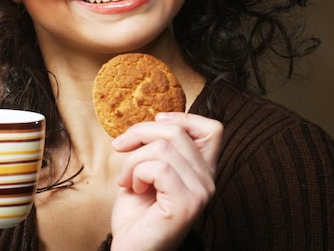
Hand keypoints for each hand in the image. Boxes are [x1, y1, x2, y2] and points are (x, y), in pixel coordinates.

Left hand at [110, 112, 222, 250]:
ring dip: (134, 160)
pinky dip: (137, 173)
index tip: (157, 121)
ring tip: (128, 179)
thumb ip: (158, 147)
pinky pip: (158, 167)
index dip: (184, 118)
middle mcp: (208, 180)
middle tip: (121, 149)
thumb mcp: (147, 170)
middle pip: (177, 131)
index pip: (212, 129)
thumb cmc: (137, 215)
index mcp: (202, 171)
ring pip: (163, 147)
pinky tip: (134, 189)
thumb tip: (155, 119)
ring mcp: (201, 192)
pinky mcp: (187, 203)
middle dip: (140, 134)